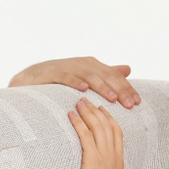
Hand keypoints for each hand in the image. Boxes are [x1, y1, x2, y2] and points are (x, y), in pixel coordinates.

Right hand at [9, 57, 140, 107]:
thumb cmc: (61, 79)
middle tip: (129, 104)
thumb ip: (106, 73)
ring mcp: (68, 66)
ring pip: (88, 76)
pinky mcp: (52, 72)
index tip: (138, 102)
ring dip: (101, 87)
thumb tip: (128, 69)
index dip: (127, 88)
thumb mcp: (86, 75)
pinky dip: (74, 82)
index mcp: (93, 65)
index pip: (114, 76)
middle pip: (105, 76)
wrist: (30, 77)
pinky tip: (83, 90)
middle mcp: (83, 63)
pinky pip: (65, 77)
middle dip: (119, 90)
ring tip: (111, 98)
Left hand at [67, 97, 131, 168]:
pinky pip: (84, 135)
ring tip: (79, 102)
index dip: (109, 120)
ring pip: (96, 126)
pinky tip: (71, 115)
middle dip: (96, 111)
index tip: (103, 111)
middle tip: (87, 101)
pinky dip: (78, 123)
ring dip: (87, 112)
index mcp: (119, 161)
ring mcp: (103, 155)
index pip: (116, 134)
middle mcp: (112, 154)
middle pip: (106, 125)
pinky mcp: (92, 158)